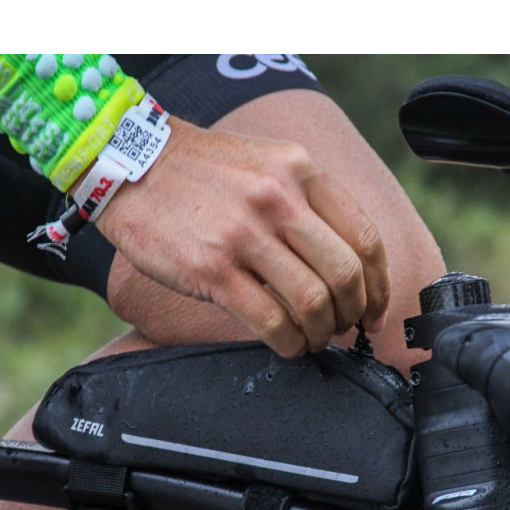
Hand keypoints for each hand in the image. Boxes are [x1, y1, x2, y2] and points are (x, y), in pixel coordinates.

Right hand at [95, 117, 389, 357]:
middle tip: (343, 328)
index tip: (377, 309)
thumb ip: (307, 203)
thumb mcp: (266, 164)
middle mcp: (279, 199)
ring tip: (314, 339)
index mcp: (300, 171)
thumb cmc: (201, 173)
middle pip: (345, 274)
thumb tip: (343, 264)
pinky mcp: (213, 270)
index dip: (379, 284)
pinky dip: (290, 343)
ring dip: (322, 333)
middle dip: (353, 313)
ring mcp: (245, 235)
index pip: (364, 238)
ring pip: (312, 301)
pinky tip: (287, 344)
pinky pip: (271, 321)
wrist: (130, 164)